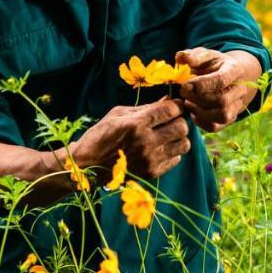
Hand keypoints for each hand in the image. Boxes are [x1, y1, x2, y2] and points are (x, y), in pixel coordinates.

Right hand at [74, 95, 190, 180]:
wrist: (87, 166)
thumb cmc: (101, 135)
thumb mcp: (119, 114)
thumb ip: (146, 107)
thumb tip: (168, 100)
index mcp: (136, 123)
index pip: (172, 110)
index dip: (177, 105)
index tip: (175, 106)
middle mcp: (146, 142)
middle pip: (182, 127)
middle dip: (179, 120)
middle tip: (171, 120)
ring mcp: (150, 159)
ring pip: (184, 144)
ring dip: (178, 137)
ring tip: (168, 135)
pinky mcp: (151, 173)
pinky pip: (176, 159)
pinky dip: (172, 152)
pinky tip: (160, 149)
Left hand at [174, 47, 262, 132]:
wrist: (229, 76)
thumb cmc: (214, 64)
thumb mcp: (205, 55)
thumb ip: (193, 56)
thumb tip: (180, 57)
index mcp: (234, 69)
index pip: (221, 80)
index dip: (202, 85)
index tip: (185, 86)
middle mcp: (240, 89)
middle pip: (222, 101)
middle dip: (198, 99)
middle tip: (184, 93)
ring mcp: (237, 105)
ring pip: (222, 116)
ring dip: (200, 111)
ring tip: (189, 102)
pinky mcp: (230, 118)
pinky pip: (216, 126)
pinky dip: (201, 122)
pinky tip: (193, 112)